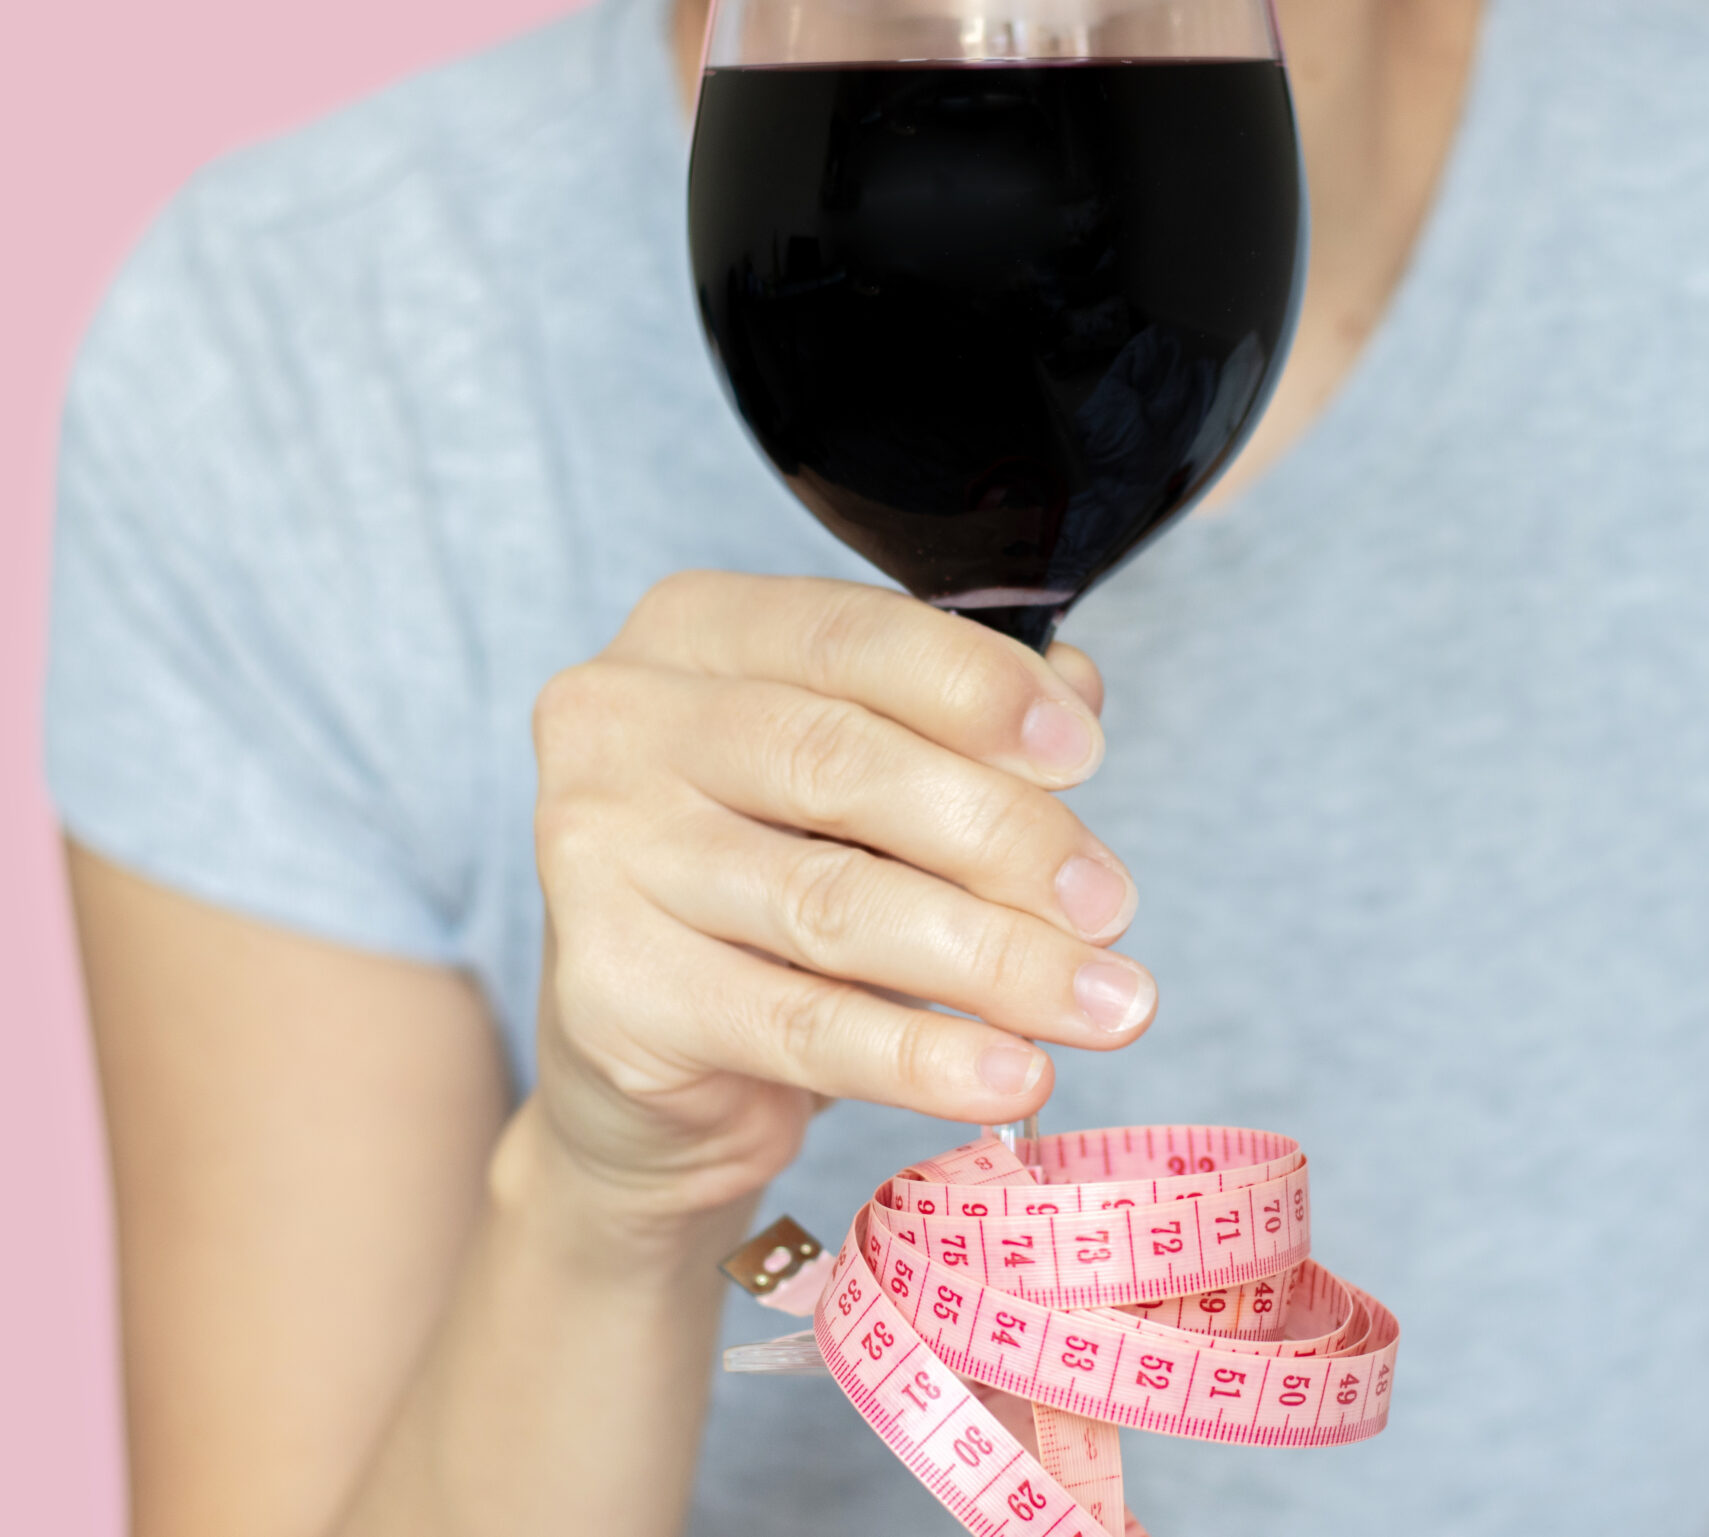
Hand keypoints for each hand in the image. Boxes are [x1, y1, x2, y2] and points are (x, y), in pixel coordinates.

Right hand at [520, 572, 1151, 1229]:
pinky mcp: (610, 995)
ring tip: (1109, 1007)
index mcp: (694, 632)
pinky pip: (801, 1028)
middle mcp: (620, 724)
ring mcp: (597, 858)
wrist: (651, 1069)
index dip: (981, 691)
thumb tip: (1078, 693)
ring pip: (834, 905)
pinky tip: (1013, 1075)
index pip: (851, 636)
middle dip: (1005, 838)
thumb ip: (961, 725)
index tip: (1087, 758)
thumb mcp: (871, 787)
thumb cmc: (776, 886)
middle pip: (842, 766)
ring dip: (998, 960)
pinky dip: (925, 1057)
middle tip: (1111, 907)